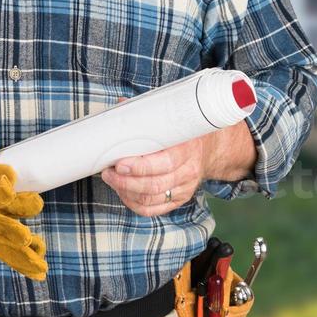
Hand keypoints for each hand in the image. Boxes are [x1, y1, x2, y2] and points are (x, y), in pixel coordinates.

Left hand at [102, 117, 256, 216]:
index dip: (140, 167)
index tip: (119, 163)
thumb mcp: (170, 120)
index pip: (165, 163)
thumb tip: (119, 107)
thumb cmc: (181, 133)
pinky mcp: (178, 199)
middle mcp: (188, 171)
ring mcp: (185, 188)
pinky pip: (153, 209)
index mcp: (186, 149)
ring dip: (126, 192)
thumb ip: (144, 114)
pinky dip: (134, 204)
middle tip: (108, 172)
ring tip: (111, 180)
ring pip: (152, 199)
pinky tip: (123, 192)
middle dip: (126, 181)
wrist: (208, 149)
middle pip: (155, 185)